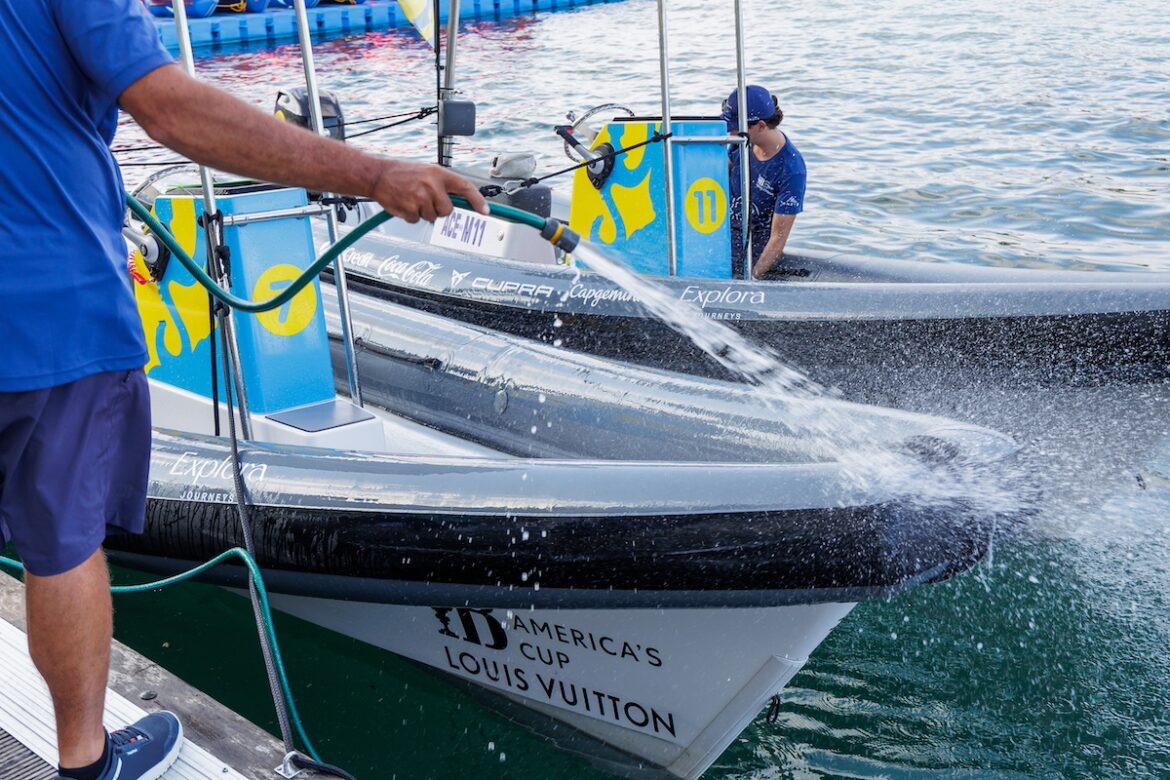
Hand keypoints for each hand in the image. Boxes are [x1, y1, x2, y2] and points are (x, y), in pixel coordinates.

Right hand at [370, 160, 488, 222]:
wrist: (378, 175)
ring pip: (432, 217)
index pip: (465, 187)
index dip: (477, 201)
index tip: (485, 211)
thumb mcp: (427, 172)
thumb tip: (461, 203)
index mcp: (438, 174)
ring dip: (423, 212)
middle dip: (439, 209)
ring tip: (412, 198)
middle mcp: (432, 185)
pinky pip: (417, 220)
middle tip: (426, 199)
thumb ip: (443, 186)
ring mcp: (421, 198)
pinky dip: (411, 216)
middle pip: (447, 211)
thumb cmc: (403, 173)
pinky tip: (405, 203)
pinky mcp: (410, 210)